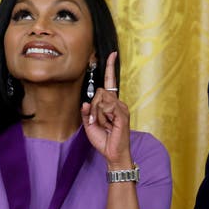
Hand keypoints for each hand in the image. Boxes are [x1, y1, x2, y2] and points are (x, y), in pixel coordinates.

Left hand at [81, 52, 132, 167]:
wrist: (113, 154)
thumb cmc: (104, 140)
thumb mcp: (89, 125)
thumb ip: (86, 112)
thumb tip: (85, 102)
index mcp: (111, 104)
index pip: (110, 82)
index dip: (110, 68)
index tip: (113, 54)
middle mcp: (118, 103)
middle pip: (99, 92)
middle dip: (92, 106)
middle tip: (94, 120)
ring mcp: (121, 108)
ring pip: (101, 99)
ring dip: (96, 113)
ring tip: (102, 124)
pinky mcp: (122, 114)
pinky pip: (107, 107)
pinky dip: (102, 116)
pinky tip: (107, 124)